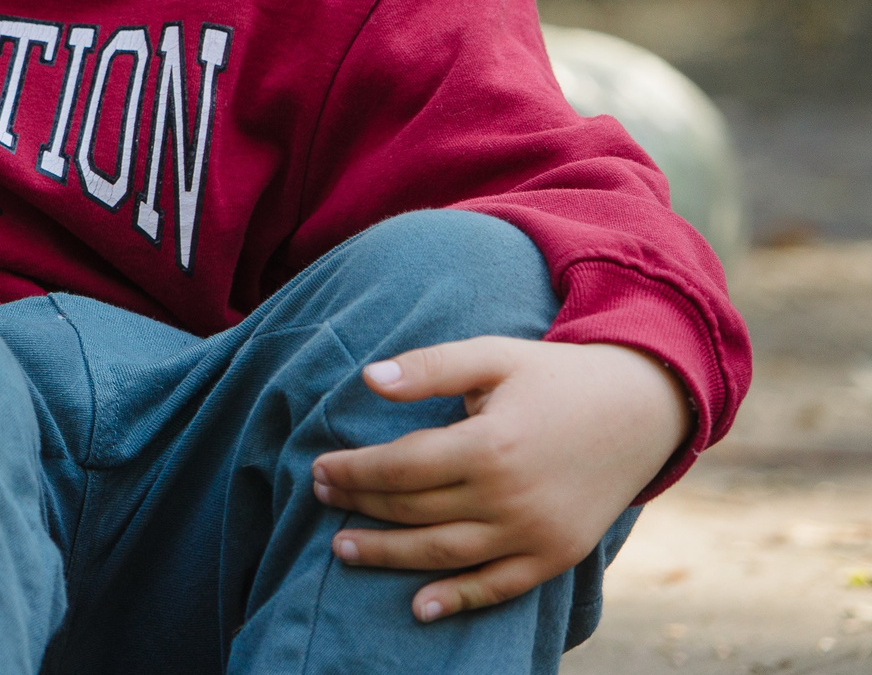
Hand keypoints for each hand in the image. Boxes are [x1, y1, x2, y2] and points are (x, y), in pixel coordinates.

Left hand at [312, 336, 689, 622]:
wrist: (644, 410)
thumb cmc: (555, 377)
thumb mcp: (493, 356)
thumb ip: (430, 366)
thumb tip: (369, 378)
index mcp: (489, 445)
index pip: (399, 467)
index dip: (352, 470)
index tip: (318, 467)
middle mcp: (510, 497)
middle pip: (414, 510)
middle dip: (359, 505)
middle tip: (319, 497)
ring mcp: (535, 533)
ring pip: (443, 553)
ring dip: (388, 555)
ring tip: (343, 549)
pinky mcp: (557, 555)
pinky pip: (499, 586)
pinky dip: (457, 599)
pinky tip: (418, 607)